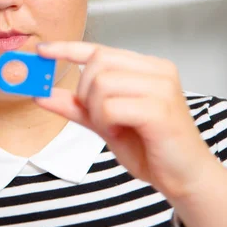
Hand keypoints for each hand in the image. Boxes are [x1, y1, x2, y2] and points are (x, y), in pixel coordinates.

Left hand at [35, 42, 226, 226]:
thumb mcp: (104, 122)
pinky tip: (121, 131)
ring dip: (96, 110)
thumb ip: (76, 106)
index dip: (67, 48)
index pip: (99, 49)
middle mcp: (156, 70)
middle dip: (85, 91)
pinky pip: (111, 106)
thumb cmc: (151, 148)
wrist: (184, 178)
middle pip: (97, 63)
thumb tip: (43, 94)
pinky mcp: (160, 108)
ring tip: (114, 126)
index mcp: (145, 68)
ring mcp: (161, 87)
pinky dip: (106, 122)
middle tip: (98, 116)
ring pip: (102, 83)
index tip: (42, 51)